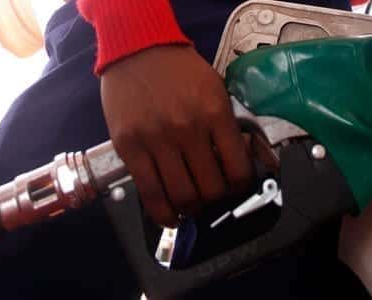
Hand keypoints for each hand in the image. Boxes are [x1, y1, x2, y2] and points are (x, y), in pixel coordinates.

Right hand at [101, 45, 253, 226]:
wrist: (137, 47)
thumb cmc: (177, 68)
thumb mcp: (216, 89)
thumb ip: (228, 125)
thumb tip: (241, 160)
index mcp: (214, 113)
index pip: (238, 170)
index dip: (241, 188)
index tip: (235, 187)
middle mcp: (187, 129)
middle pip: (211, 190)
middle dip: (215, 200)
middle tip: (211, 196)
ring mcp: (156, 139)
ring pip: (182, 197)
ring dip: (191, 208)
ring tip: (190, 204)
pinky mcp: (129, 146)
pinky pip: (149, 193)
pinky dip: (163, 213)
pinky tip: (169, 216)